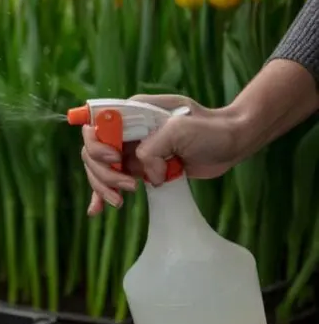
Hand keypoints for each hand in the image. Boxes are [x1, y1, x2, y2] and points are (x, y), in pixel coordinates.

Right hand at [81, 94, 242, 214]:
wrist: (232, 142)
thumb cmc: (209, 129)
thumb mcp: (179, 130)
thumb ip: (153, 149)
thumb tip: (144, 175)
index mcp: (132, 113)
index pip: (96, 126)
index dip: (98, 145)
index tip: (116, 158)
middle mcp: (127, 132)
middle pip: (93, 152)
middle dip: (103, 173)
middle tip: (129, 186)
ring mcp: (132, 151)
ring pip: (100, 170)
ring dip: (103, 187)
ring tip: (120, 201)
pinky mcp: (141, 169)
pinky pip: (113, 182)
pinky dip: (101, 195)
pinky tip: (96, 210)